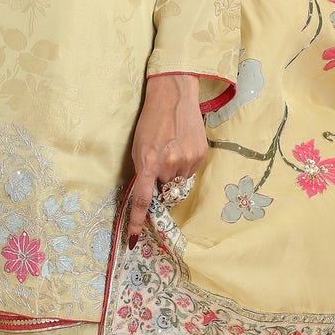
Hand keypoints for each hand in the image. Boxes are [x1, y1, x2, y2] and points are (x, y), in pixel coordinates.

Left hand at [125, 73, 207, 247]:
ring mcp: (187, 161)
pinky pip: (191, 173)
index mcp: (148, 163)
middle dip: (162, 187)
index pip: (143, 200)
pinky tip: (182, 147)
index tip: (133, 238)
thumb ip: (143, 172)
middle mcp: (169, 165)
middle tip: (160, 167)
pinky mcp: (200, 155)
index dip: (137, 221)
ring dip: (174, 176)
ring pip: (180, 185)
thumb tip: (151, 195)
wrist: (174, 95)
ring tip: (171, 151)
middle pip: (165, 193)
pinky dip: (185, 167)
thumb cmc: (151, 121)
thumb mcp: (139, 147)